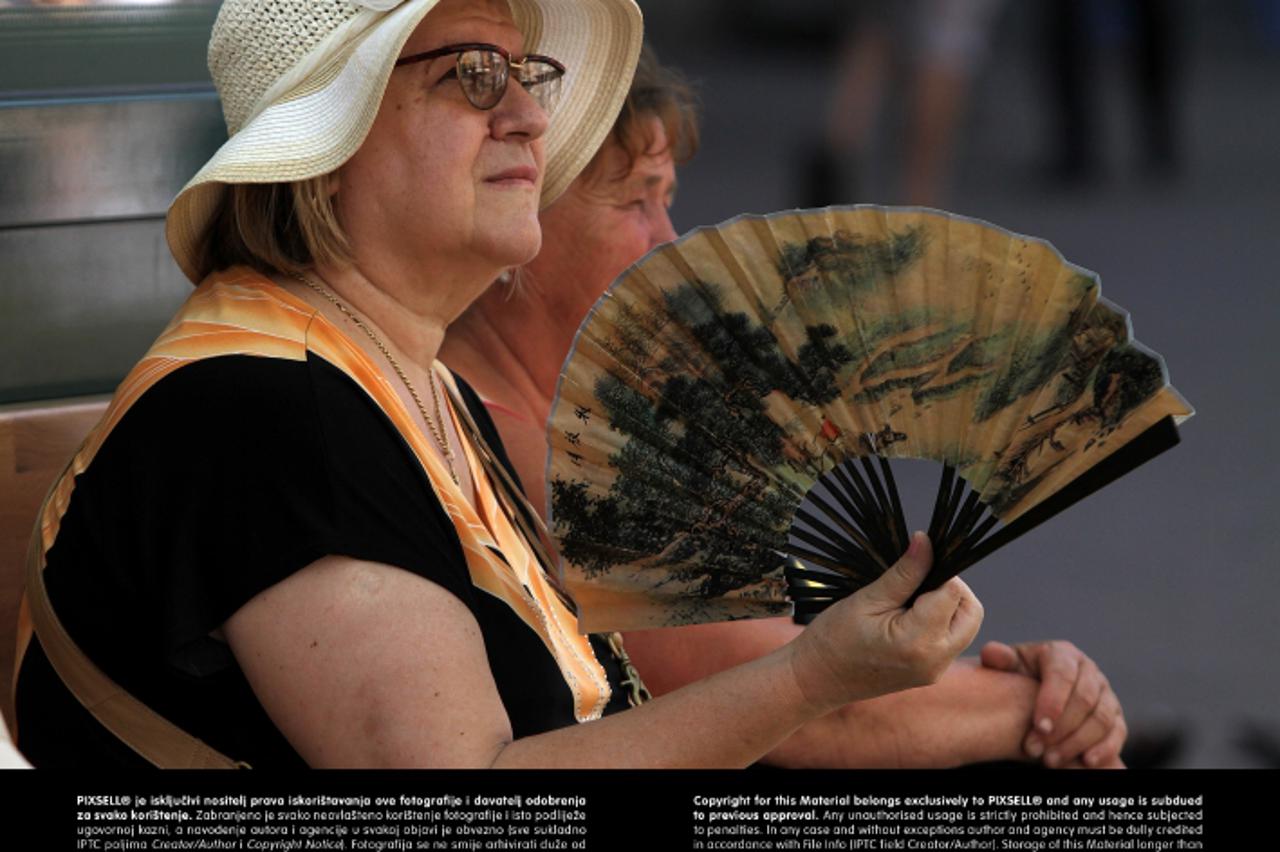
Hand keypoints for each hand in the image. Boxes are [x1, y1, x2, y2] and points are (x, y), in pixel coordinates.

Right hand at [789, 531, 983, 713]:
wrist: (818, 679)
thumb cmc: (835, 640)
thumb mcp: (868, 599)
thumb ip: (904, 573)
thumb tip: (926, 542)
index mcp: (919, 641)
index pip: (954, 593)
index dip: (939, 571)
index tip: (917, 564)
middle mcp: (935, 661)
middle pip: (971, 612)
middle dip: (952, 589)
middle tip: (917, 582)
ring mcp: (934, 671)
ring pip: (965, 627)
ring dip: (948, 606)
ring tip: (910, 601)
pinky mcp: (930, 673)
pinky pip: (951, 641)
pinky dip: (940, 623)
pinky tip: (909, 617)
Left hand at [980, 640, 1125, 768]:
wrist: (1030, 694)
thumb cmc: (1016, 678)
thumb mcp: (1006, 667)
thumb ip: (999, 659)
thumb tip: (992, 653)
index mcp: (1061, 654)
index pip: (1062, 674)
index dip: (1052, 701)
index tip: (1039, 727)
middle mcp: (1088, 670)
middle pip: (1083, 699)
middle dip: (1060, 729)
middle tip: (1034, 750)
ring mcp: (1105, 693)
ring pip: (1101, 718)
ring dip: (1077, 743)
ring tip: (1050, 761)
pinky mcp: (1115, 715)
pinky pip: (1117, 732)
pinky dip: (1105, 748)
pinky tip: (1087, 762)